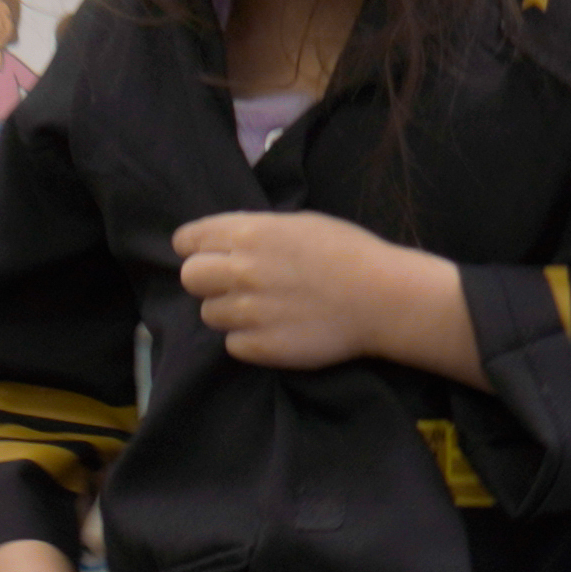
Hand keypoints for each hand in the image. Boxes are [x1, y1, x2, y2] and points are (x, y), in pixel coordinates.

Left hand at [174, 208, 443, 375]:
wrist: (382, 298)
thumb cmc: (348, 252)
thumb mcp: (298, 224)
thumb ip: (257, 231)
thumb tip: (228, 242)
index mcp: (248, 233)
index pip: (188, 240)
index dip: (194, 247)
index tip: (204, 254)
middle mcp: (239, 271)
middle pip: (190, 277)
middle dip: (206, 280)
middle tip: (232, 284)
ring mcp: (247, 312)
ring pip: (209, 314)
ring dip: (228, 312)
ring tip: (262, 309)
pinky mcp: (259, 347)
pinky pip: (232, 344)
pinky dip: (248, 340)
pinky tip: (275, 330)